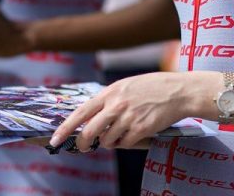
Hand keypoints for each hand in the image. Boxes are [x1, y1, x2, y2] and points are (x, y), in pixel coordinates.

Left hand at [49, 72, 198, 150]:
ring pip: (108, 141)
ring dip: (111, 141)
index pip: (81, 113)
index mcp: (110, 92)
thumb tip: (91, 119)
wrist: (178, 91)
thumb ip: (108, 100)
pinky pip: (125, 144)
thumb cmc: (152, 87)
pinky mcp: (141, 129)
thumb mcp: (126, 86)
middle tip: (85, 146)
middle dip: (84, 143)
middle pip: (90, 131)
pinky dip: (126, 143)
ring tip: (122, 131)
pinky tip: (135, 133)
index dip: (65, 128)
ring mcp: (129, 117)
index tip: (55, 139)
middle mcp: (117, 105)